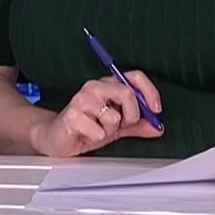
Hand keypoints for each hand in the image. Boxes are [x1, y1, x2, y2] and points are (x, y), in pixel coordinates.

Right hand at [30, 73, 162, 157]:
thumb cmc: (86, 128)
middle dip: (131, 115)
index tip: (155, 110)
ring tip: (98, 130)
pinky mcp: (72, 114)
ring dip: (110, 131)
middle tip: (122, 125)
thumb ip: (137, 125)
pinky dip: (96, 138)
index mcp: (108, 85)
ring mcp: (81, 99)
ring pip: (113, 117)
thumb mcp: (117, 126)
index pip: (134, 77)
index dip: (149, 91)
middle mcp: (95, 87)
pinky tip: (86, 134)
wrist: (57, 138)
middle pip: (126, 93)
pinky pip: (98, 131)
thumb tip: (157, 127)